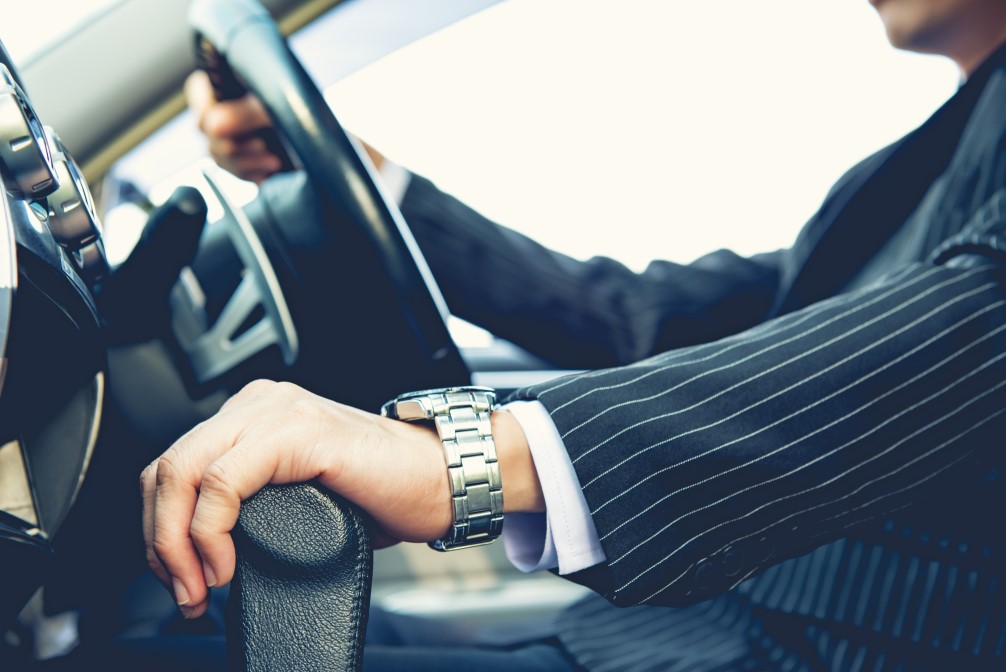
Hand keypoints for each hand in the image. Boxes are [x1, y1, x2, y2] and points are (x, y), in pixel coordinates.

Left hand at [141, 380, 539, 618]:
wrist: (446, 478)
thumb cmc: (388, 490)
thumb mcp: (302, 492)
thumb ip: (254, 501)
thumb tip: (208, 550)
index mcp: (256, 413)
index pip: (174, 464)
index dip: (160, 527)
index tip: (179, 577)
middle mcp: (260, 403)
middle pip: (166, 468)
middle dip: (160, 541)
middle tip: (183, 590)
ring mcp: (277, 411)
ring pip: (183, 472)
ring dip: (176, 543)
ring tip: (199, 585)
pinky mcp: (299, 431)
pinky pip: (223, 482)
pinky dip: (210, 531)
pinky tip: (225, 563)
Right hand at [186, 70, 385, 182]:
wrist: (351, 155)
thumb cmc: (323, 123)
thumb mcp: (289, 110)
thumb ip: (251, 113)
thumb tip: (215, 122)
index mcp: (242, 86)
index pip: (200, 90)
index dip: (205, 106)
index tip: (224, 124)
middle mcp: (236, 110)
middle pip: (205, 128)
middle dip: (232, 143)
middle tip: (265, 147)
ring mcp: (241, 138)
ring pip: (216, 155)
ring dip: (244, 162)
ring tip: (275, 162)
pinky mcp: (250, 164)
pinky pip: (234, 174)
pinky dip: (251, 175)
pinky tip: (273, 173)